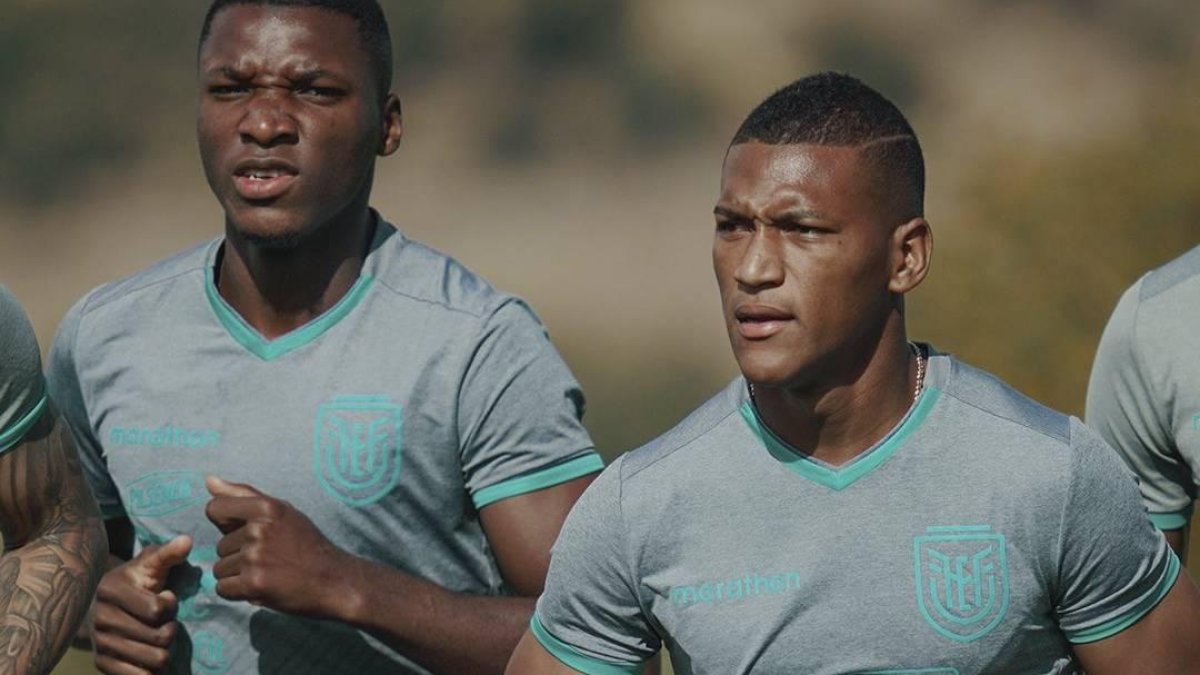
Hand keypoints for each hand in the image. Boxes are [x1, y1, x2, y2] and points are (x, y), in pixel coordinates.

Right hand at [92, 535, 191, 674]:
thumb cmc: (135, 581)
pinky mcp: (102, 664)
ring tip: (156, 636)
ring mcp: (100, 643)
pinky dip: (152, 669)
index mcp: (110, 590)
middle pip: (160, 638)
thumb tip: (187, 541)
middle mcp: (100, 618)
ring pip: (157, 659)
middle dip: (170, 628)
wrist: (101, 604)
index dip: (170, 605)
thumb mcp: (150, 564)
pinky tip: (149, 653)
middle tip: (163, 621)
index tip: (165, 597)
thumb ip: (168, 553)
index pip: (157, 610)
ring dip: (165, 649)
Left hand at [205, 476, 353, 617]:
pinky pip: (223, 589)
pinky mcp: (254, 584)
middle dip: (238, 555)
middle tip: (270, 558)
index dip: (225, 525)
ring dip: (238, 575)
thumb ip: (243, 494)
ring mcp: (256, 557)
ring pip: (220, 569)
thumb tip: (209, 481)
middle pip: (220, 546)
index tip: (247, 534)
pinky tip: (262, 587)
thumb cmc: (306, 544)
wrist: (334, 579)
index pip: (214, 509)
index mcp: (266, 507)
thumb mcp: (281, 511)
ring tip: (268, 573)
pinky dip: (239, 592)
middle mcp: (259, 529)